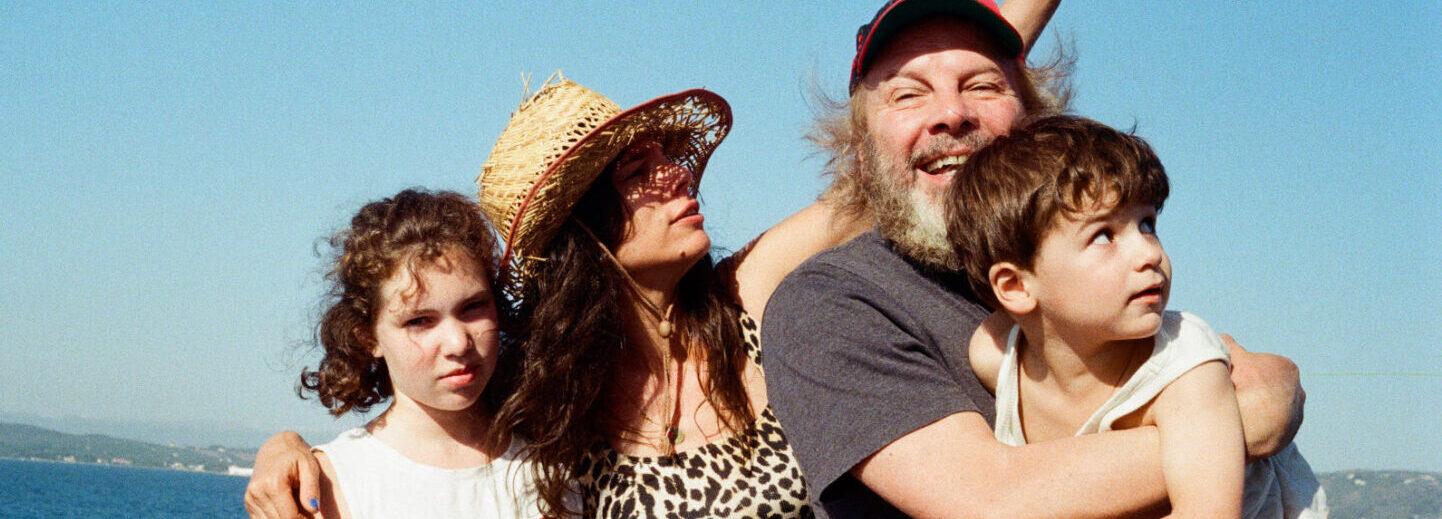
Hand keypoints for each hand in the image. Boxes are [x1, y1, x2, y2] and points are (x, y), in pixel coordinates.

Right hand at [243, 431, 319, 518]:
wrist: (276, 447)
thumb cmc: (298, 457)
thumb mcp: (310, 467)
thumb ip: (312, 488)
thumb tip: (313, 509)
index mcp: (273, 483)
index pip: (289, 517)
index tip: (313, 517)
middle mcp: (257, 491)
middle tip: (307, 513)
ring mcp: (250, 497)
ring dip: (284, 518)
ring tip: (297, 507)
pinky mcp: (248, 502)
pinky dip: (275, 517)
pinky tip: (286, 507)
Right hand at [1224, 334, 1304, 459]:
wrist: (1248, 424)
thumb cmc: (1241, 386)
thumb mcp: (1231, 356)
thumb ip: (1228, 344)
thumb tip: (1223, 338)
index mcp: (1287, 368)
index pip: (1265, 366)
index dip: (1247, 371)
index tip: (1234, 378)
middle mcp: (1298, 391)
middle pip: (1272, 387)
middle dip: (1257, 390)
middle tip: (1237, 395)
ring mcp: (1295, 415)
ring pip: (1275, 409)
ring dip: (1261, 410)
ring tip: (1241, 413)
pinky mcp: (1289, 436)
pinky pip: (1274, 428)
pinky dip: (1263, 427)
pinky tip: (1248, 426)